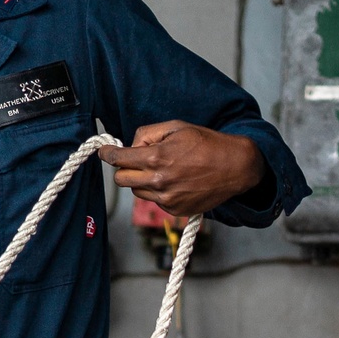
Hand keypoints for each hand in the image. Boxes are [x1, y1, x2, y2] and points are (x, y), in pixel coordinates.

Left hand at [100, 122, 265, 214]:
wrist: (235, 167)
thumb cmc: (207, 143)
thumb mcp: (177, 127)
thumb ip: (148, 133)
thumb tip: (130, 144)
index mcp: (157, 157)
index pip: (119, 158)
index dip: (107, 154)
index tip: (103, 151)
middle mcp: (159, 181)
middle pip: (121, 179)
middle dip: (123, 168)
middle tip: (133, 160)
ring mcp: (166, 198)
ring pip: (136, 191)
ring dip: (141, 180)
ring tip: (162, 169)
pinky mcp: (174, 209)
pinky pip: (154, 201)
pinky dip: (157, 191)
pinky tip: (175, 181)